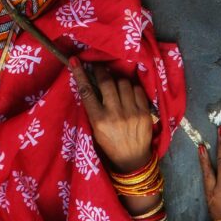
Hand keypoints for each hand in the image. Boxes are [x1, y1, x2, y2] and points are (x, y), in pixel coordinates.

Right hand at [70, 57, 152, 172]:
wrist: (133, 159)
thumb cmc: (110, 145)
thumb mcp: (96, 131)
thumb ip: (94, 109)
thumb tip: (92, 84)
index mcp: (99, 120)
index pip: (87, 91)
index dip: (80, 74)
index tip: (76, 61)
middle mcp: (115, 114)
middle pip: (107, 82)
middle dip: (102, 71)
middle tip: (100, 68)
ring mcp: (132, 113)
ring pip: (124, 83)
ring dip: (118, 80)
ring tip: (116, 85)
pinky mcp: (145, 112)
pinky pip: (138, 90)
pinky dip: (132, 88)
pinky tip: (129, 93)